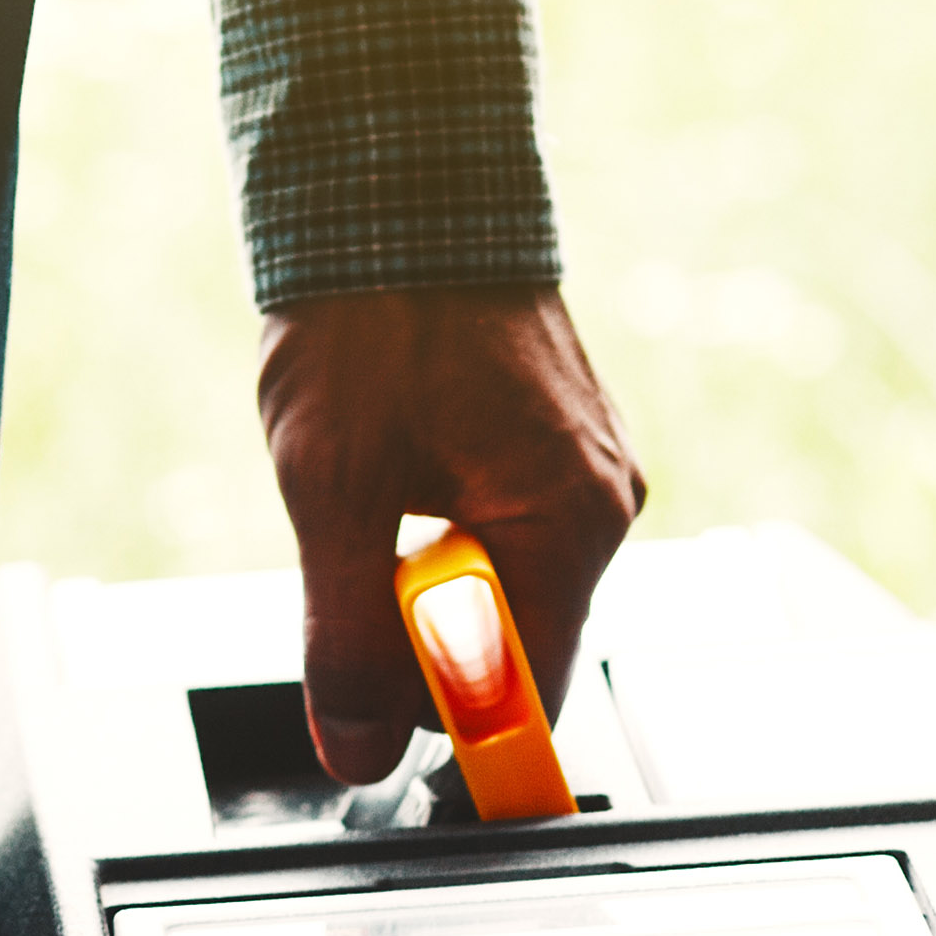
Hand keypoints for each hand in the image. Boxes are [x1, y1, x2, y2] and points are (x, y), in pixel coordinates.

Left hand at [254, 282, 644, 784]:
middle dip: (419, 622)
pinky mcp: (559, 441)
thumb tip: (356, 749)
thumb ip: (345, 634)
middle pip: (515, 640)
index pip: (529, 694)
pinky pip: (505, 525)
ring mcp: (589, 469)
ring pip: (501, 579)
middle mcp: (604, 503)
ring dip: (420, 563)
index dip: (446, 716)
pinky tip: (395, 453)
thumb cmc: (370, 317)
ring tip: (370, 472)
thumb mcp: (331, 488)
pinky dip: (439, 518)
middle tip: (352, 539)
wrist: (394, 186)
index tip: (374, 703)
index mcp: (572, 524)